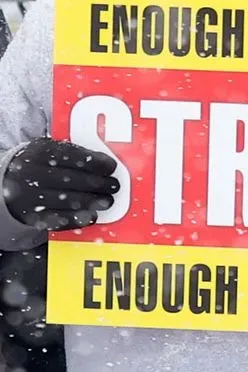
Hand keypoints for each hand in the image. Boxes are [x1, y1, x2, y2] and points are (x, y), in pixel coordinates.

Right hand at [2, 139, 119, 231]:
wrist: (8, 184)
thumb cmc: (40, 166)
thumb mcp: (50, 152)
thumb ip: (75, 154)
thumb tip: (106, 163)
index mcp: (38, 153)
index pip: (70, 156)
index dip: (94, 162)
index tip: (112, 167)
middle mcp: (31, 174)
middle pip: (71, 179)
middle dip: (97, 183)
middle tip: (114, 186)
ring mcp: (30, 196)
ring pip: (66, 200)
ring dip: (92, 201)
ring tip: (107, 201)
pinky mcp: (32, 216)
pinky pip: (58, 220)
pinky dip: (77, 218)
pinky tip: (92, 216)